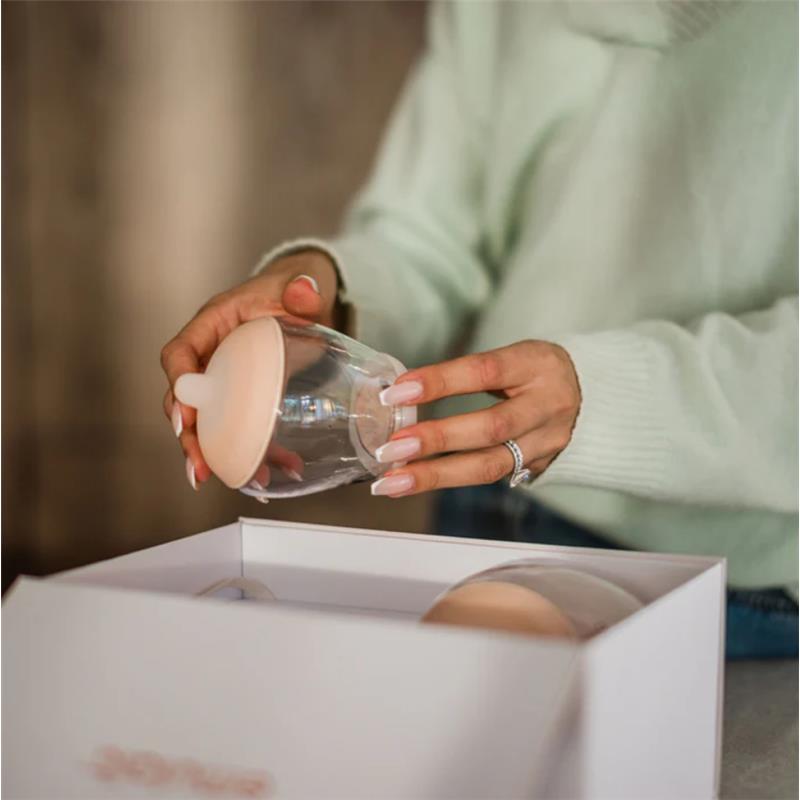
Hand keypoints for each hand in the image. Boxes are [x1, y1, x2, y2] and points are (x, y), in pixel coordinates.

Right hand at [160, 251, 339, 488]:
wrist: (305, 302)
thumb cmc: (292, 290)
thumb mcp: (299, 286)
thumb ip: (302, 289)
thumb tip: (305, 292)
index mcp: (213, 324)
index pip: (180, 353)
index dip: (177, 385)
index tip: (185, 416)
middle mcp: (211, 354)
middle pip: (185, 399)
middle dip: (189, 435)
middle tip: (201, 466)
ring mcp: (225, 379)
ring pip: (208, 421)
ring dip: (217, 454)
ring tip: (240, 480)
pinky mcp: (244, 399)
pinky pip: (239, 428)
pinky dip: (253, 452)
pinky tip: (273, 473)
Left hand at [369, 340, 580, 496]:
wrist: (591, 395)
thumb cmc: (534, 371)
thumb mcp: (512, 357)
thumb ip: (467, 374)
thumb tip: (403, 394)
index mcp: (535, 365)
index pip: (483, 372)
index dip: (440, 382)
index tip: (397, 393)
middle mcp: (546, 406)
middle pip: (491, 427)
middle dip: (437, 439)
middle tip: (391, 447)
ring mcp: (545, 442)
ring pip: (489, 464)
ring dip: (435, 475)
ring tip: (392, 481)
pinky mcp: (538, 466)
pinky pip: (488, 477)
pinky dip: (447, 480)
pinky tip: (413, 482)